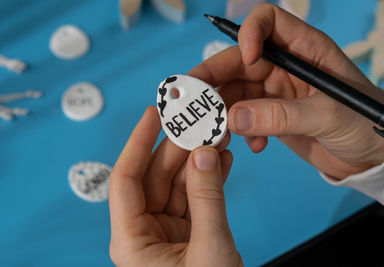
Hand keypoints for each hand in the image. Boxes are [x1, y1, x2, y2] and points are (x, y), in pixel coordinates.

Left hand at [109, 107, 242, 266]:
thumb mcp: (210, 249)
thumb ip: (208, 198)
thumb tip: (204, 153)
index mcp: (132, 240)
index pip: (126, 179)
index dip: (138, 142)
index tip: (153, 114)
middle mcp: (145, 232)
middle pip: (157, 176)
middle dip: (180, 147)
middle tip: (198, 120)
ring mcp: (168, 230)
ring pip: (180, 183)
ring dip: (199, 159)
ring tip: (218, 134)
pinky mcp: (188, 231)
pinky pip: (196, 196)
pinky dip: (210, 177)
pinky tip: (223, 158)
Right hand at [190, 3, 383, 178]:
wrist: (370, 158)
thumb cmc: (365, 125)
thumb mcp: (328, 115)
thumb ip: (281, 116)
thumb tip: (231, 118)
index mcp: (304, 49)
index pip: (268, 21)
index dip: (250, 33)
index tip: (244, 59)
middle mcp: (284, 65)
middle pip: (238, 61)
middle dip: (215, 79)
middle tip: (192, 100)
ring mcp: (274, 91)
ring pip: (235, 92)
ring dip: (224, 112)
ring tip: (220, 133)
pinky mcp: (269, 116)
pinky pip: (243, 117)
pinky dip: (241, 131)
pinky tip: (254, 146)